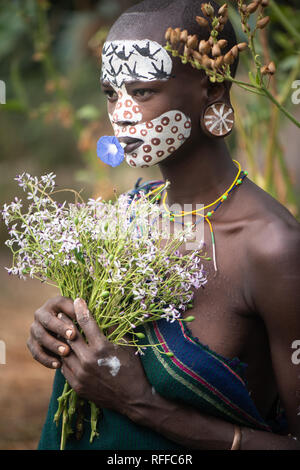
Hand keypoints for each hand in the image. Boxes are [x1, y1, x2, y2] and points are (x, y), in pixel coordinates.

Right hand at [27, 295, 76, 368]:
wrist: (67, 331)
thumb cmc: (79, 321)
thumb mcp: (82, 315)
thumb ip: (82, 314)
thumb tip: (85, 314)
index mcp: (54, 303)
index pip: (58, 308)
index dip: (65, 321)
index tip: (74, 333)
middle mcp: (41, 313)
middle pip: (47, 322)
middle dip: (59, 332)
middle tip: (70, 340)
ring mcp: (34, 328)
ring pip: (40, 337)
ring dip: (53, 345)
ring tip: (66, 353)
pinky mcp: (32, 342)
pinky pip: (36, 352)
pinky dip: (46, 359)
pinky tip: (58, 365)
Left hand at [60, 298, 150, 416]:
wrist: (133, 399)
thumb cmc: (133, 369)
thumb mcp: (127, 346)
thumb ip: (115, 330)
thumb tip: (109, 312)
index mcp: (102, 348)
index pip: (87, 323)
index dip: (81, 310)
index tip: (77, 300)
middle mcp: (88, 361)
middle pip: (70, 337)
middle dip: (66, 323)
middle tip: (61, 314)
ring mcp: (81, 375)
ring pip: (64, 353)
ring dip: (61, 342)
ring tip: (60, 332)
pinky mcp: (77, 386)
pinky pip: (64, 369)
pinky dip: (64, 359)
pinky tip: (65, 352)